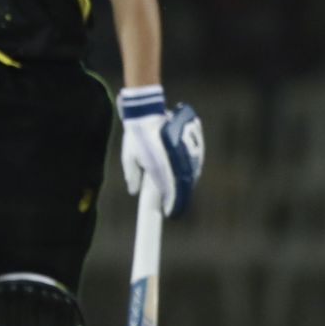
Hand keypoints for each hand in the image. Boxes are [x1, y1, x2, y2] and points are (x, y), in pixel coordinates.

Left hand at [119, 86, 205, 217]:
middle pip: (183, 184)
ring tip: (181, 195)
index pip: (169, 190)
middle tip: (176, 208)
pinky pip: (195, 161)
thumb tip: (134, 191)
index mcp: (159, 164)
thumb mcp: (128, 157)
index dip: (172, 204)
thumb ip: (132, 175)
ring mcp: (185, 149)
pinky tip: (187, 178)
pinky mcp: (191, 142)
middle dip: (181, 198)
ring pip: (191, 173)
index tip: (169, 213)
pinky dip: (191, 172)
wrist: (146, 112)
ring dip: (187, 185)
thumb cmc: (135, 136)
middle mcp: (175, 159)